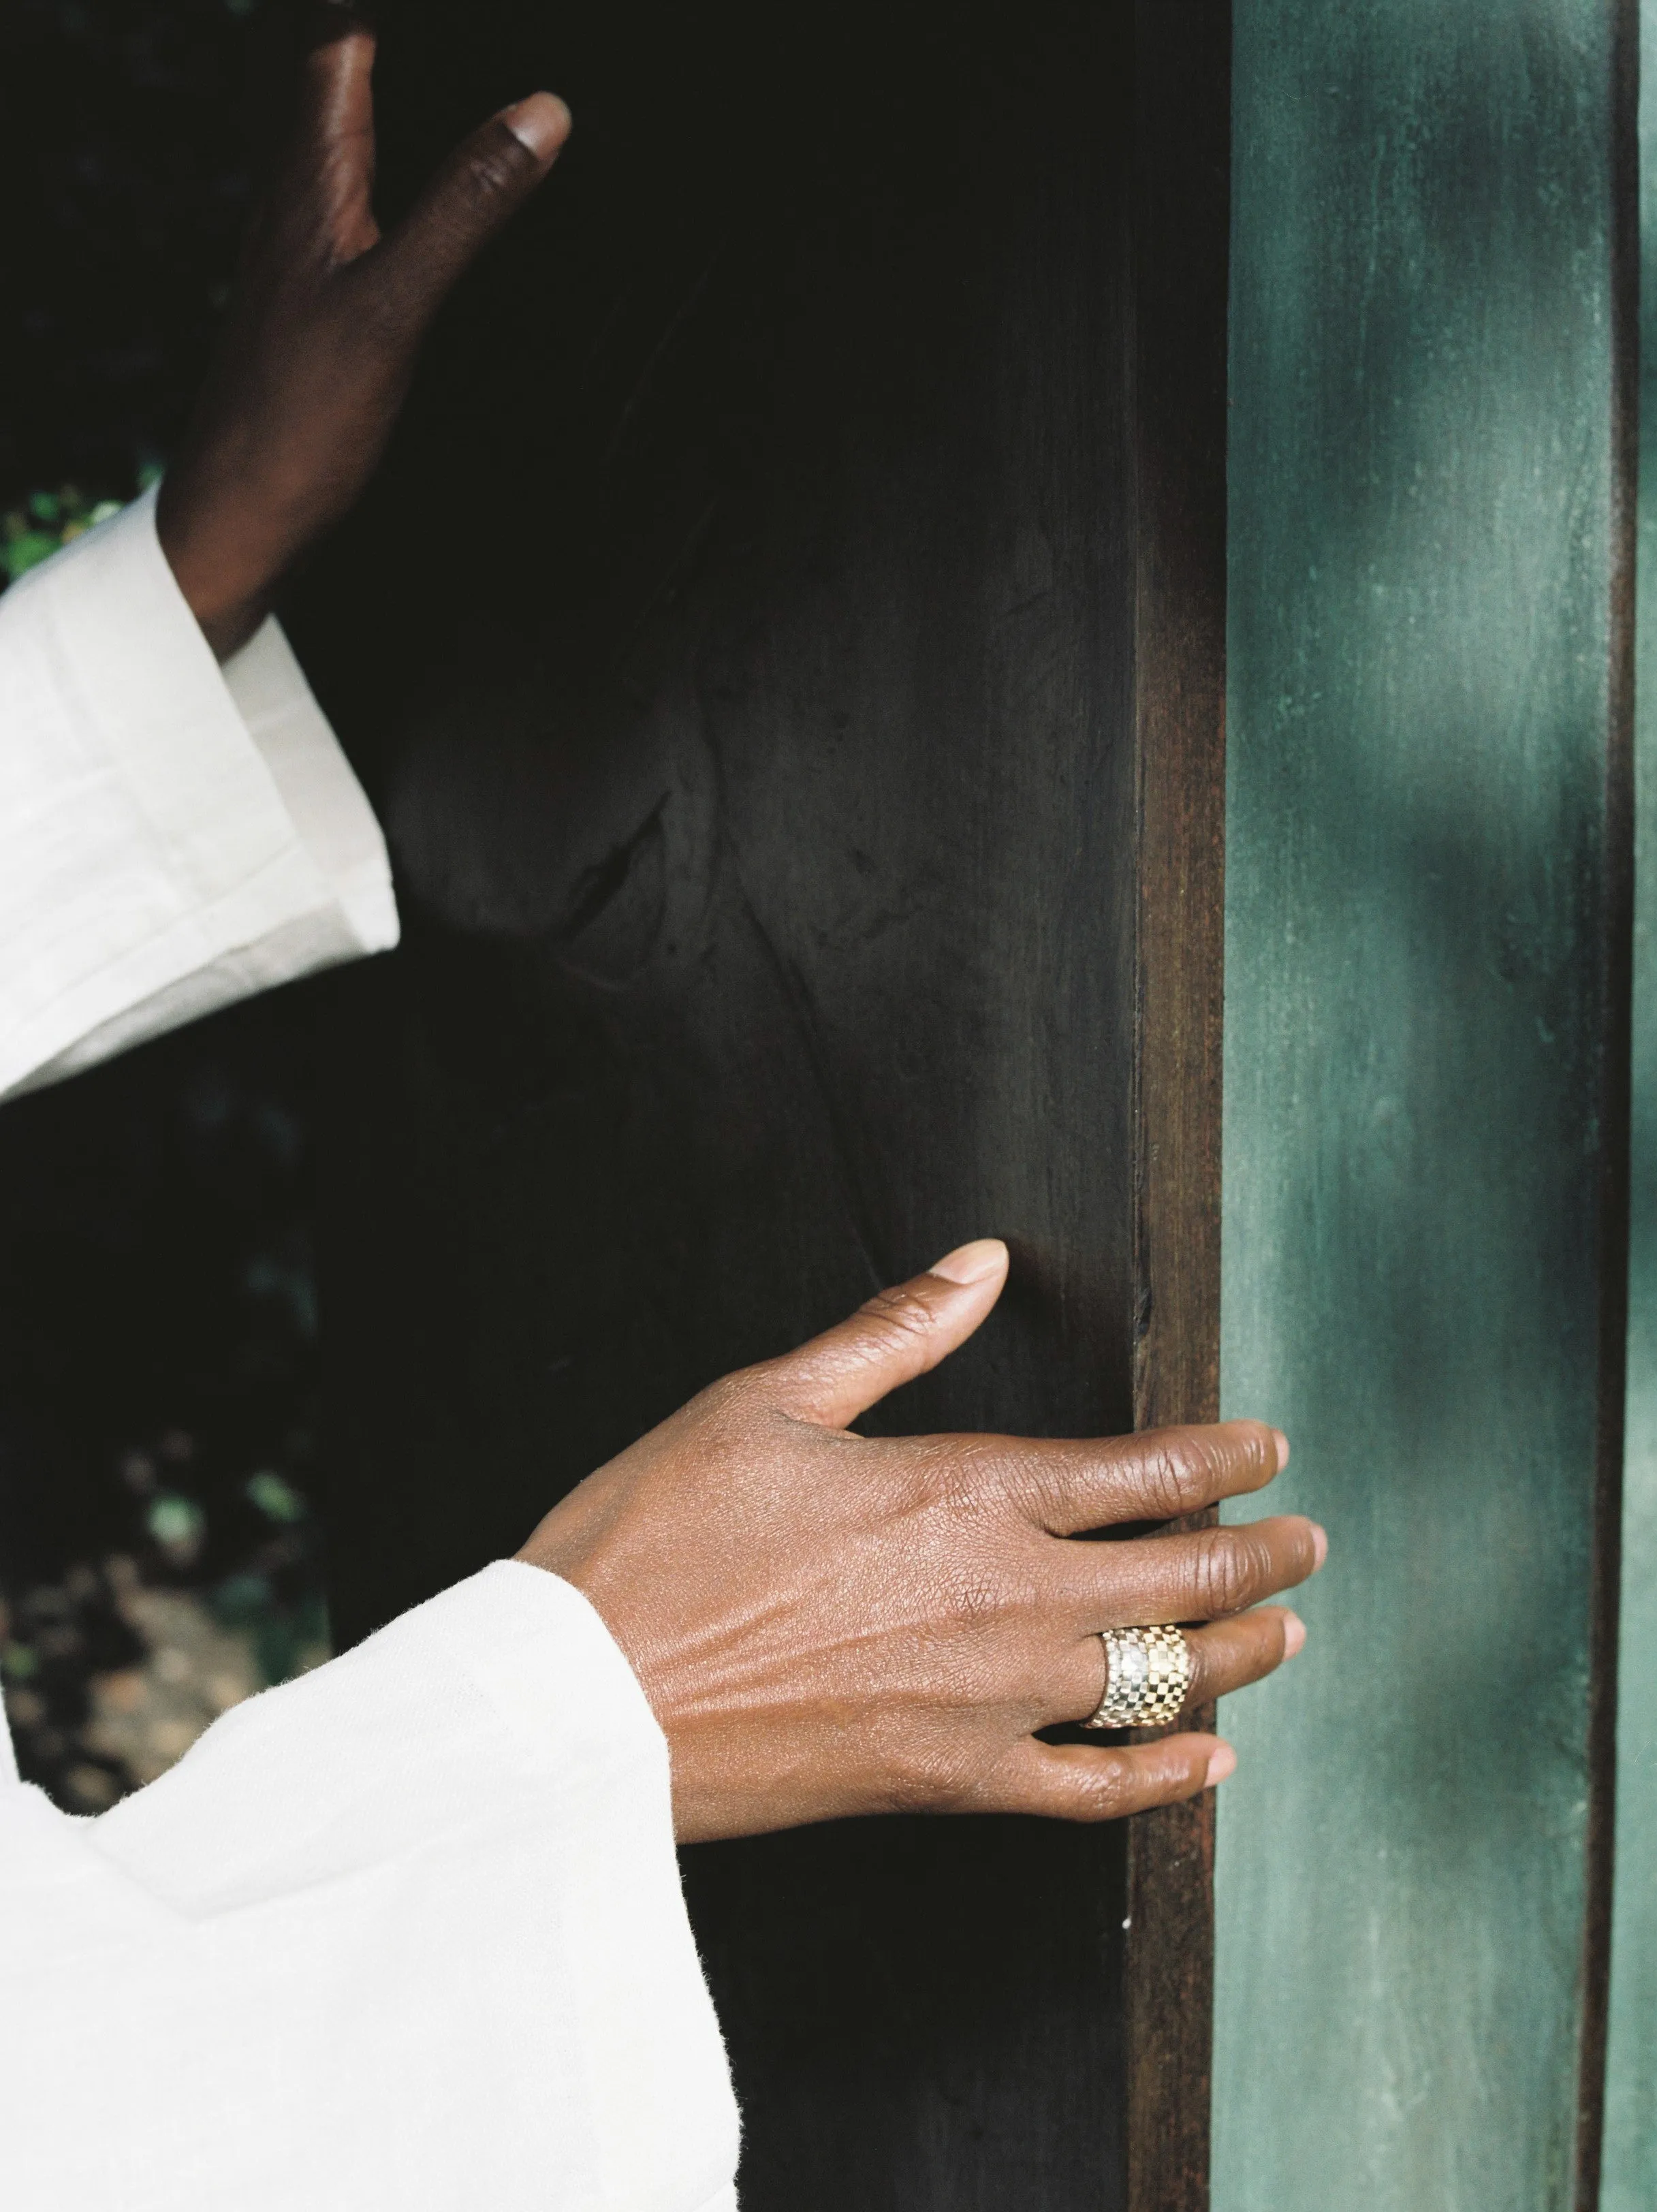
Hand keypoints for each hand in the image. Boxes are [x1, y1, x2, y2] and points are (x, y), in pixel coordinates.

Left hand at [156, 6, 568, 657]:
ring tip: (485, 114)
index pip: (339, 47)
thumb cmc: (298, 419)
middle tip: (495, 59)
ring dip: (408, 124)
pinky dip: (406, 197)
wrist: (242, 518)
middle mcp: (297, 203)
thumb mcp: (396, 303)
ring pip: (355, 154)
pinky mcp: (318, 303)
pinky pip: (364, 218)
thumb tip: (540, 112)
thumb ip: (466, 206)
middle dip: (413, 62)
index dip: (396, 25)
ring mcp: (304, 253)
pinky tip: (449, 224)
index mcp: (309, 180)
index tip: (476, 27)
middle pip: (347, 90)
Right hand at [519, 1239, 1322, 1842]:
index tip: (1268, 1446)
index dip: (1221, 1455)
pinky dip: (1165, 1778)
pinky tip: (1211, 1764)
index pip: (1139, 1470)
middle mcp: (1003, 1597)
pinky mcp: (950, 1782)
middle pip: (1181, 1576)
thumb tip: (982, 1262)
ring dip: (1241, 1652)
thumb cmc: (659, 1538)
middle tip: (1308, 1537)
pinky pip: (1093, 1789)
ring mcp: (987, 1700)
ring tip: (1288, 1631)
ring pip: (1162, 1678)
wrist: (584, 1701)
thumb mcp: (769, 1399)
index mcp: (963, 1489)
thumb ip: (895, 1330)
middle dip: (1261, 1552)